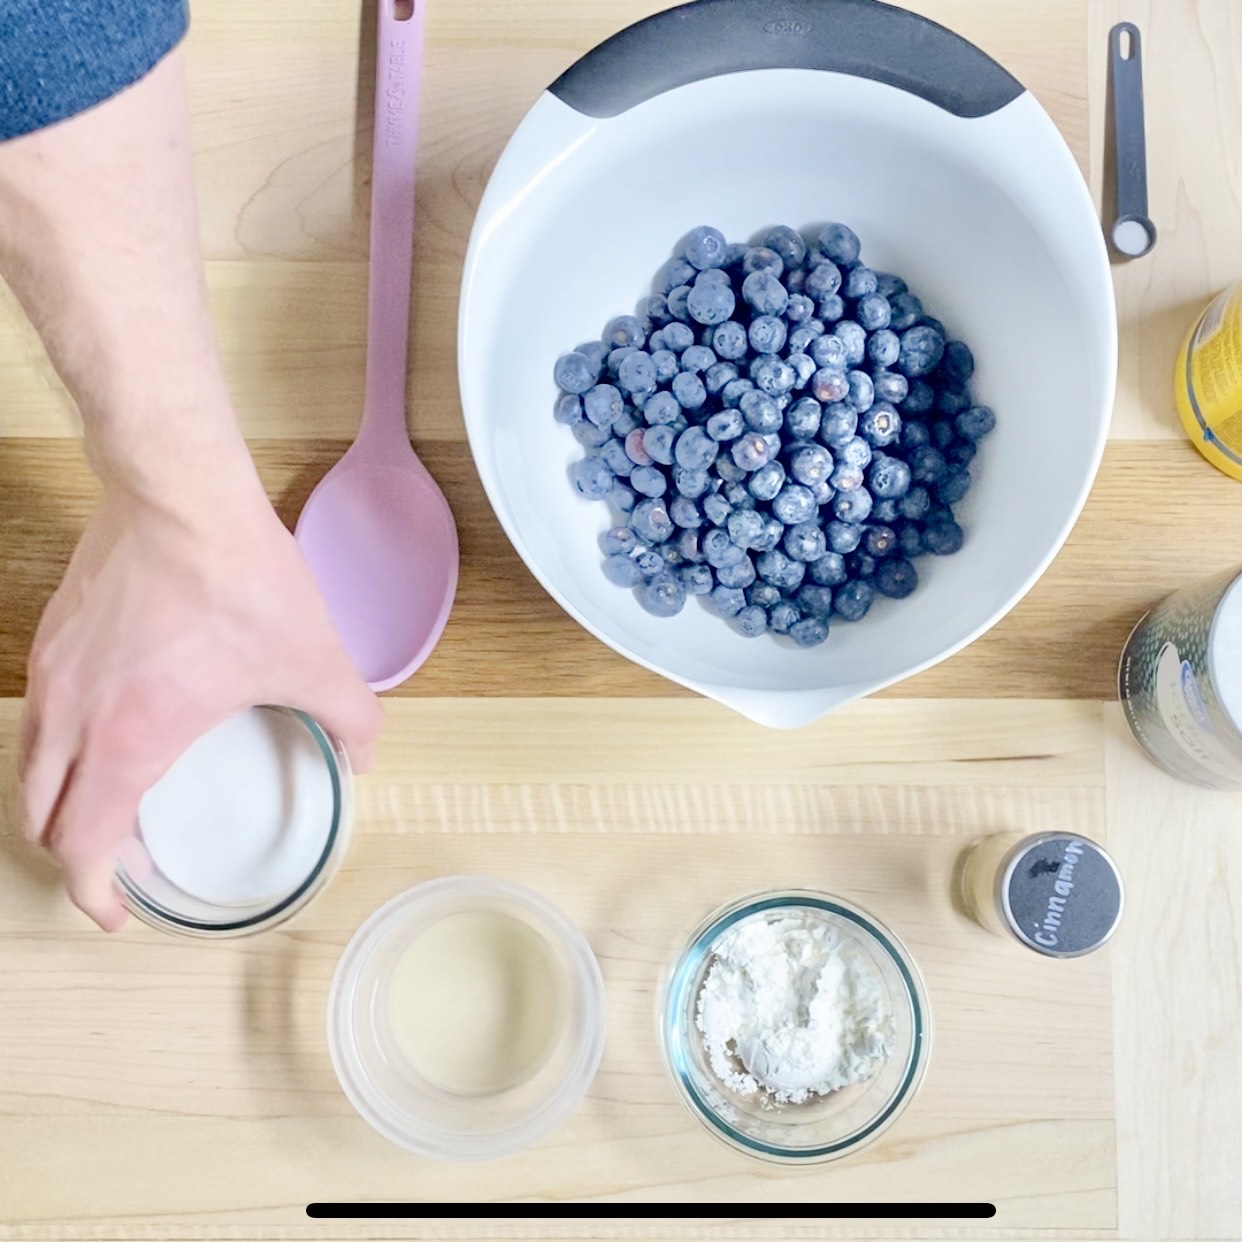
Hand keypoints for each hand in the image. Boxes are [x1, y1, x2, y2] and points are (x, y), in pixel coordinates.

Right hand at [19, 473, 381, 930]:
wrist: (179, 495)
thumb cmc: (238, 578)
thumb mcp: (314, 659)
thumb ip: (350, 719)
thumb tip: (363, 758)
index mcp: (129, 740)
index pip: (79, 846)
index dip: (93, 895)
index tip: (116, 913)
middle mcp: (72, 718)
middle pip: (40, 819)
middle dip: (77, 855)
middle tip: (124, 862)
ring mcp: (52, 677)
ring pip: (28, 770)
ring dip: (62, 805)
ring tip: (114, 805)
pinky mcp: (50, 639)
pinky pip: (36, 720)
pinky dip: (58, 752)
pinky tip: (107, 734)